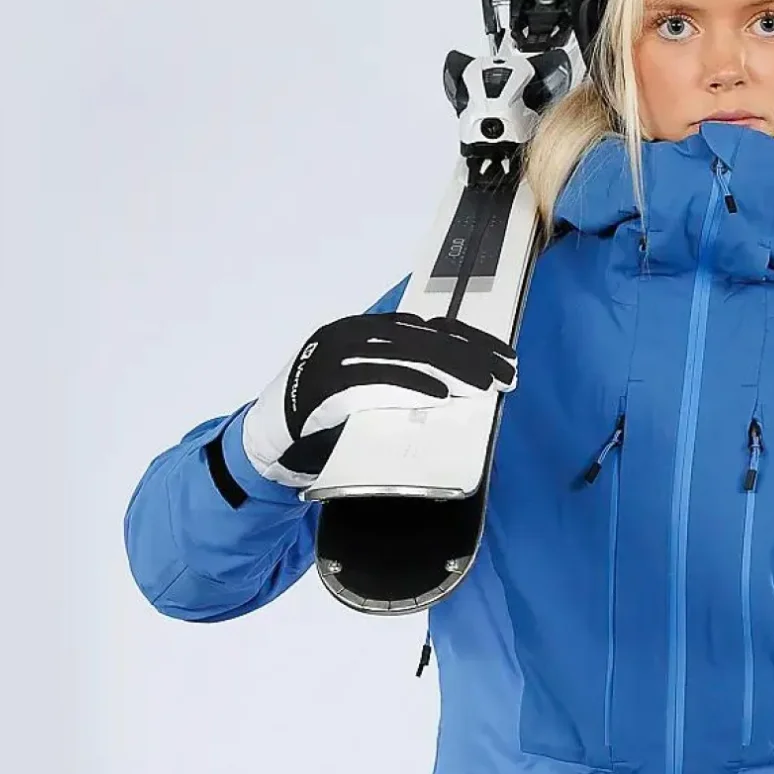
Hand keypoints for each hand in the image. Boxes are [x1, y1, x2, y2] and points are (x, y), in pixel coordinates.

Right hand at [241, 312, 518, 487]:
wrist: (267, 445)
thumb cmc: (325, 424)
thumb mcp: (369, 391)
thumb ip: (403, 380)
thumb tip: (457, 385)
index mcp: (365, 330)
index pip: (428, 328)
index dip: (469, 339)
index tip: (504, 356)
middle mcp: (351, 334)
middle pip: (422, 337)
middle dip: (469, 354)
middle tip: (506, 373)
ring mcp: (334, 356)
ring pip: (402, 353)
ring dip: (448, 368)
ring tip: (483, 384)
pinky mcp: (323, 384)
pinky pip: (372, 380)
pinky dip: (407, 385)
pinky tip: (438, 394)